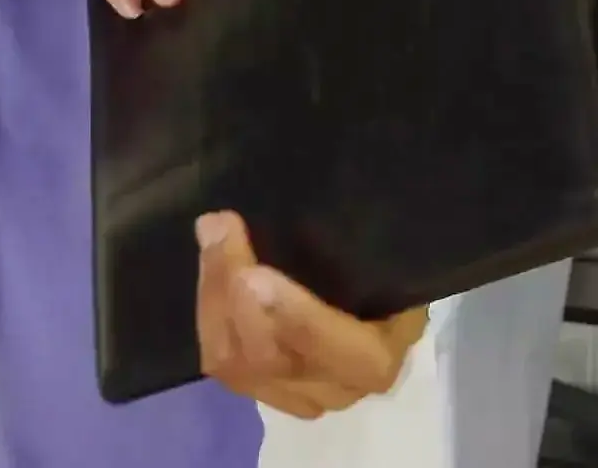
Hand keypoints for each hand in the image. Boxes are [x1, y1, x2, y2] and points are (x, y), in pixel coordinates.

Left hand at [195, 212, 427, 419]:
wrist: (379, 312)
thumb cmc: (386, 274)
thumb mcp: (389, 258)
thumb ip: (360, 244)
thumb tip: (307, 200)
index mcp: (377, 358)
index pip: (336, 351)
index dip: (294, 319)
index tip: (255, 274)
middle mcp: (336, 389)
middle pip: (271, 358)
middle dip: (233, 291)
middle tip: (218, 227)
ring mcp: (296, 398)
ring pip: (236, 363)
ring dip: (213, 296)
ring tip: (212, 236)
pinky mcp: (262, 391)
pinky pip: (219, 361)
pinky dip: (208, 312)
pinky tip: (209, 268)